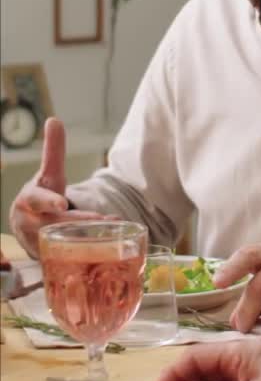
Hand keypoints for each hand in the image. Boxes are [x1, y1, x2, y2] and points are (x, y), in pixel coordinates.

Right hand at [9, 118, 108, 258]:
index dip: (48, 202)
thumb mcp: (48, 175)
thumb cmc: (42, 198)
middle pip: (53, 227)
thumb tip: (54, 120)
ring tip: (112, 233)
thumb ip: (53, 150)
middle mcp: (32, 226)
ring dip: (87, 241)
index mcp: (28, 202)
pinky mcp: (53, 260)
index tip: (61, 203)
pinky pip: (70, 260)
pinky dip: (88, 257)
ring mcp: (41, 245)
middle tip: (102, 220)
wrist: (30, 227)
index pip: (36, 201)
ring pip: (63, 245)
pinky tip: (110, 251)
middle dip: (77, 224)